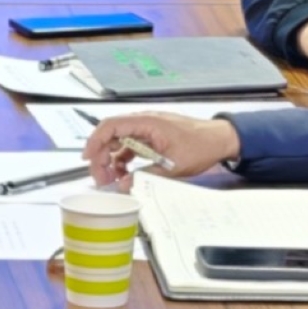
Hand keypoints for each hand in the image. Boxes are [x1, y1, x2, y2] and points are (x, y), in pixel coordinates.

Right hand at [83, 111, 239, 189]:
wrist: (219, 140)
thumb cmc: (200, 146)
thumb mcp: (172, 166)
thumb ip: (145, 175)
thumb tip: (123, 185)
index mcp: (147, 123)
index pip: (111, 126)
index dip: (95, 141)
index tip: (88, 158)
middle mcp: (144, 123)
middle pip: (111, 135)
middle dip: (101, 156)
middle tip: (100, 177)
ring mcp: (147, 130)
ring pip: (119, 142)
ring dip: (111, 160)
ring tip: (112, 179)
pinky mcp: (151, 138)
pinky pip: (130, 147)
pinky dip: (124, 160)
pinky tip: (125, 174)